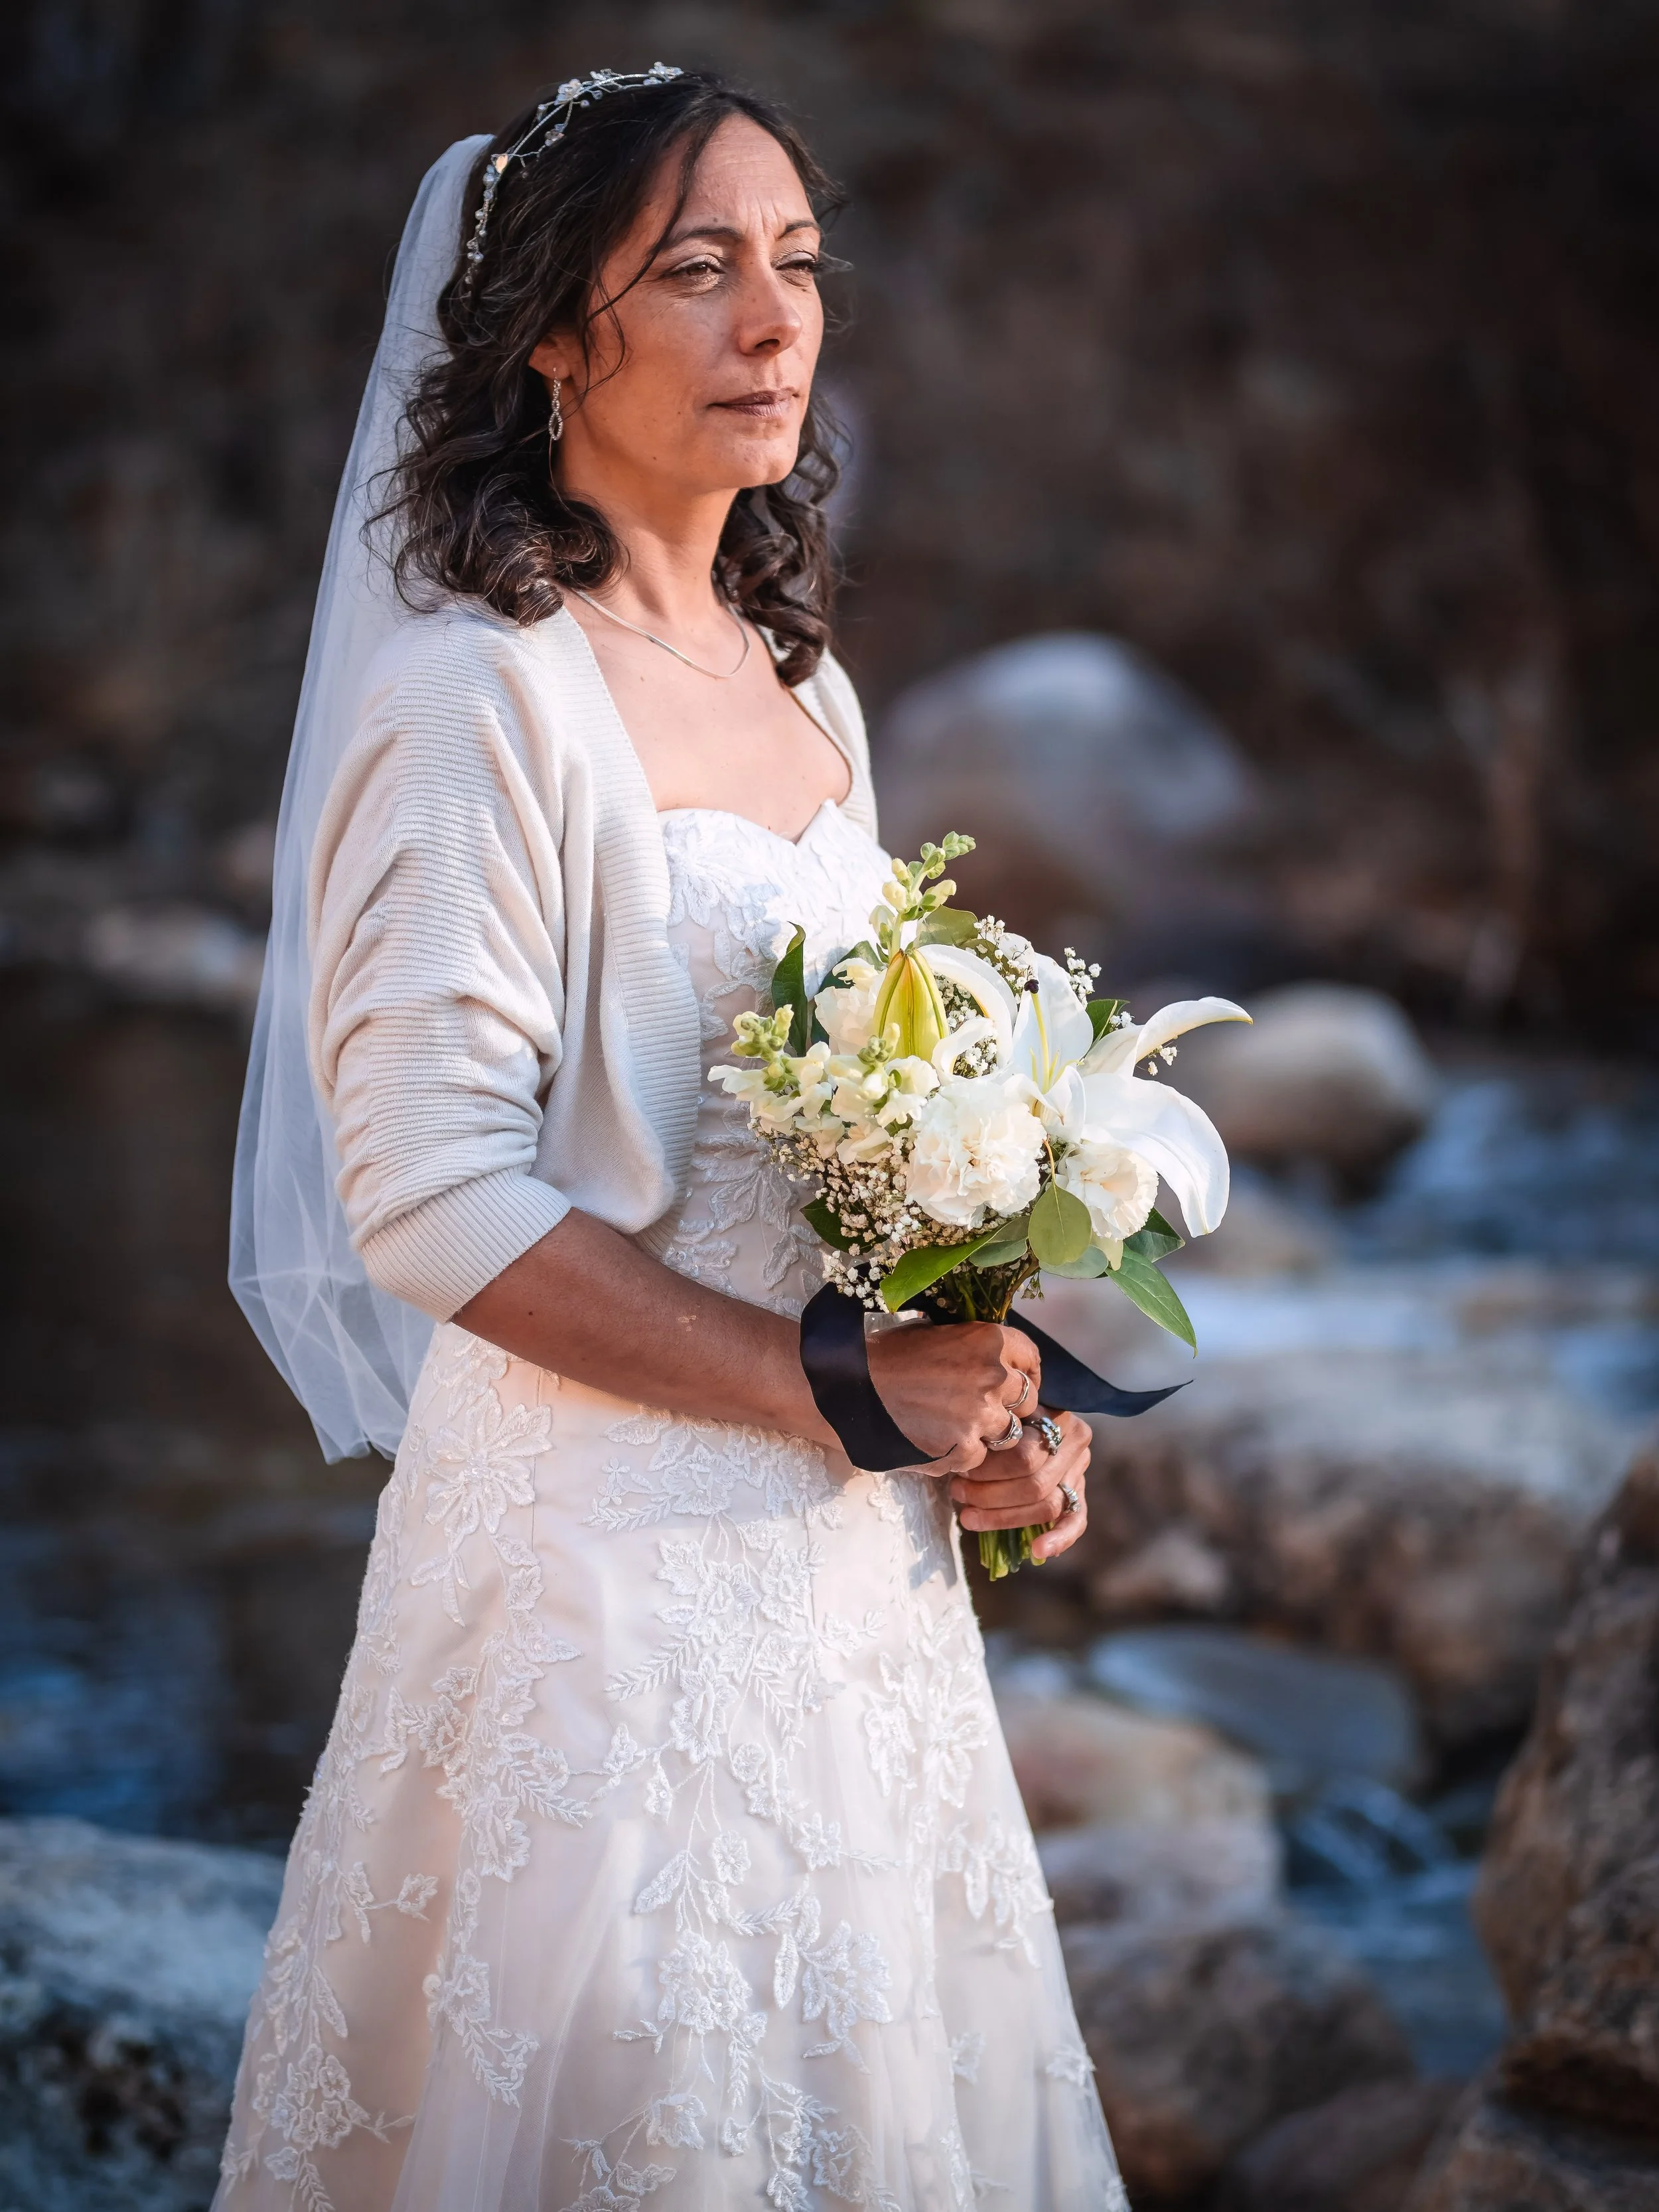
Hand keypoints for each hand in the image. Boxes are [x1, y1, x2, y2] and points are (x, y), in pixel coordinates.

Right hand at [863, 1321, 1040, 1472]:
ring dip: (988, 1432)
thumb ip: (975, 1348)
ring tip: (955, 1424)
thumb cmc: (887, 1356)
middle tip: (983, 1408)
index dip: (1027, 1372)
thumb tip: (1000, 1361)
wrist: (850, 1390)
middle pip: (1028, 1400)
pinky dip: (962, 1452)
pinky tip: (935, 1439)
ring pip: (1008, 1433)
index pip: (1032, 1358)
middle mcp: (994, 1377)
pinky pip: (979, 1457)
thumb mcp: (936, 1334)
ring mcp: (982, 1417)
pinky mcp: (965, 1451)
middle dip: (1010, 1405)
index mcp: (989, 1340)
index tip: (1019, 1382)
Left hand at [950, 1407, 1089, 1563]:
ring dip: (1004, 1518)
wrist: (1035, 1416)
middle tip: (957, 1492)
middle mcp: (1076, 1449)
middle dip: (990, 1495)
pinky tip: (1037, 1551)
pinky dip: (1059, 1539)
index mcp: (1059, 1423)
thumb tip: (968, 1451)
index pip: (1024, 1457)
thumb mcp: (1005, 1409)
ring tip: (969, 1517)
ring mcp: (1079, 1474)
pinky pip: (1075, 1522)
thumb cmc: (1008, 1413)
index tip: (960, 1471)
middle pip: (1035, 1485)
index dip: (989, 1470)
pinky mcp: (1078, 1497)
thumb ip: (997, 1424)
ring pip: (1047, 1507)